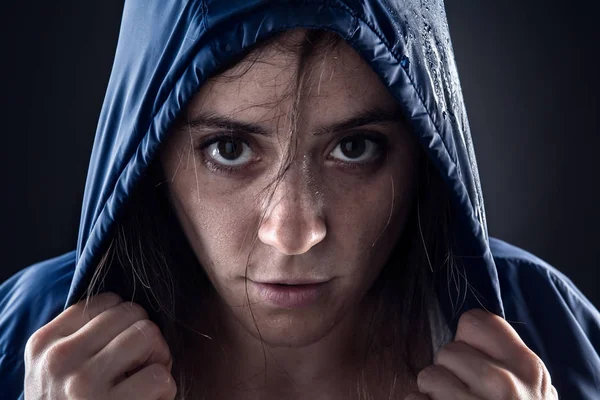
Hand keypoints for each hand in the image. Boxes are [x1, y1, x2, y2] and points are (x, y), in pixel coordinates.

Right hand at [24, 292, 176, 398]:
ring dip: (158, 359)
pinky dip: (164, 390)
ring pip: (148, 336)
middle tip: (140, 365)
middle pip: (132, 314)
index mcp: (44, 344)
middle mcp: (59, 359)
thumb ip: (83, 336)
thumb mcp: (58, 370)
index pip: (107, 302)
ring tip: (145, 381)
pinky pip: (161, 376)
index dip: (127, 323)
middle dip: (146, 337)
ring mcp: (83, 384)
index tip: (122, 348)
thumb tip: (131, 308)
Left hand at [405, 308, 557, 399]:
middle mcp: (505, 385)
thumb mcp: (532, 392)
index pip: (475, 322)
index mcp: (528, 369)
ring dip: (433, 395)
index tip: (473, 362)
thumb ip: (508, 362)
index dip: (467, 341)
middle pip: (447, 350)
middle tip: (466, 397)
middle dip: (450, 373)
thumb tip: (471, 331)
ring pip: (428, 376)